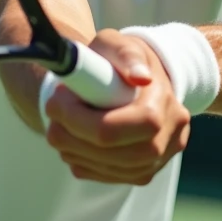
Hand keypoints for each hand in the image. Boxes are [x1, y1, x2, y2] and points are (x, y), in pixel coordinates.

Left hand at [43, 29, 190, 185]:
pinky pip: (107, 176)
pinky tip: (72, 139)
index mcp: (166, 101)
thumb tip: (139, 76)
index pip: (137, 124)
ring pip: (112, 169)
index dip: (89, 118)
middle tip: (51, 114)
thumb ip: (127, 55)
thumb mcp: (122, 44)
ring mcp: (159, 160)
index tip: (57, 99)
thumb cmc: (124, 60)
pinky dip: (82, 161)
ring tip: (57, 125)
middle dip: (76, 136)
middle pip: (123, 153)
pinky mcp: (141, 173)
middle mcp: (171, 136)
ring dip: (74, 150)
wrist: (140, 79)